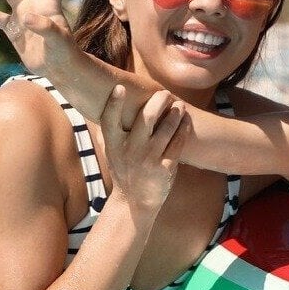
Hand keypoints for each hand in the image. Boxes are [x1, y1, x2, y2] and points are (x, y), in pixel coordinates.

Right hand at [98, 85, 186, 216]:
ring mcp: (149, 160)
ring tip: (179, 105)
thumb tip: (102, 103)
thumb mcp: (111, 152)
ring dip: (175, 113)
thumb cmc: (123, 169)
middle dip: (158, 101)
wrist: (134, 202)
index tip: (120, 87)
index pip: (110, 121)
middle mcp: (130, 151)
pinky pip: (178, 143)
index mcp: (114, 145)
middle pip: (146, 118)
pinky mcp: (165, 168)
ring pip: (166, 129)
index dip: (113, 104)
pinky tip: (186, 120)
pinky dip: (183, 129)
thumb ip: (108, 131)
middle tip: (165, 93)